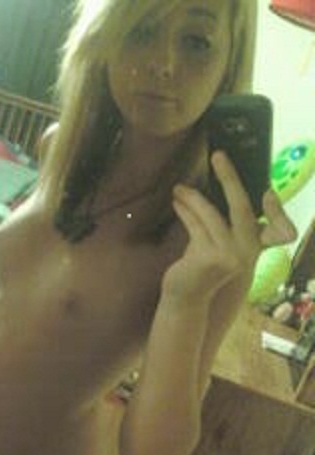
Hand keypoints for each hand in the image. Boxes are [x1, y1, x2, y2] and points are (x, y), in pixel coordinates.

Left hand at [163, 151, 297, 302]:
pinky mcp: (210, 259)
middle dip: (230, 178)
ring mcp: (230, 257)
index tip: (268, 191)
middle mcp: (247, 253)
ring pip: (211, 215)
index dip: (277, 210)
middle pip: (242, 207)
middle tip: (218, 155)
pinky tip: (177, 202)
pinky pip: (197, 226)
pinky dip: (185, 211)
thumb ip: (220, 220)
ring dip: (193, 197)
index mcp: (253, 247)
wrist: (185, 297)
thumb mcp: (215, 242)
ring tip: (179, 188)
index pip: (278, 228)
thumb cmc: (200, 266)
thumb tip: (215, 185)